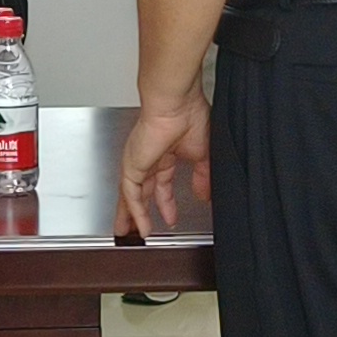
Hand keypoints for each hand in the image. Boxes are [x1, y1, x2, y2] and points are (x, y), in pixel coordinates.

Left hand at [120, 87, 208, 241]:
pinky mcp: (132, 166)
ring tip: (130, 234)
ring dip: (132, 216)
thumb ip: (203, 177)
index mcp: (165, 152)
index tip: (170, 216)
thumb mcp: (202, 155)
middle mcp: (149, 158)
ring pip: (132, 195)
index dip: (166, 202)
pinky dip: (136, 212)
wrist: (177, 102)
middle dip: (142, 212)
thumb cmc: (189, 114)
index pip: (162, 182)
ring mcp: (138, 162)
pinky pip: (131, 195)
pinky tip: (141, 226)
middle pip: (142, 191)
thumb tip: (205, 194)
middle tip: (140, 230)